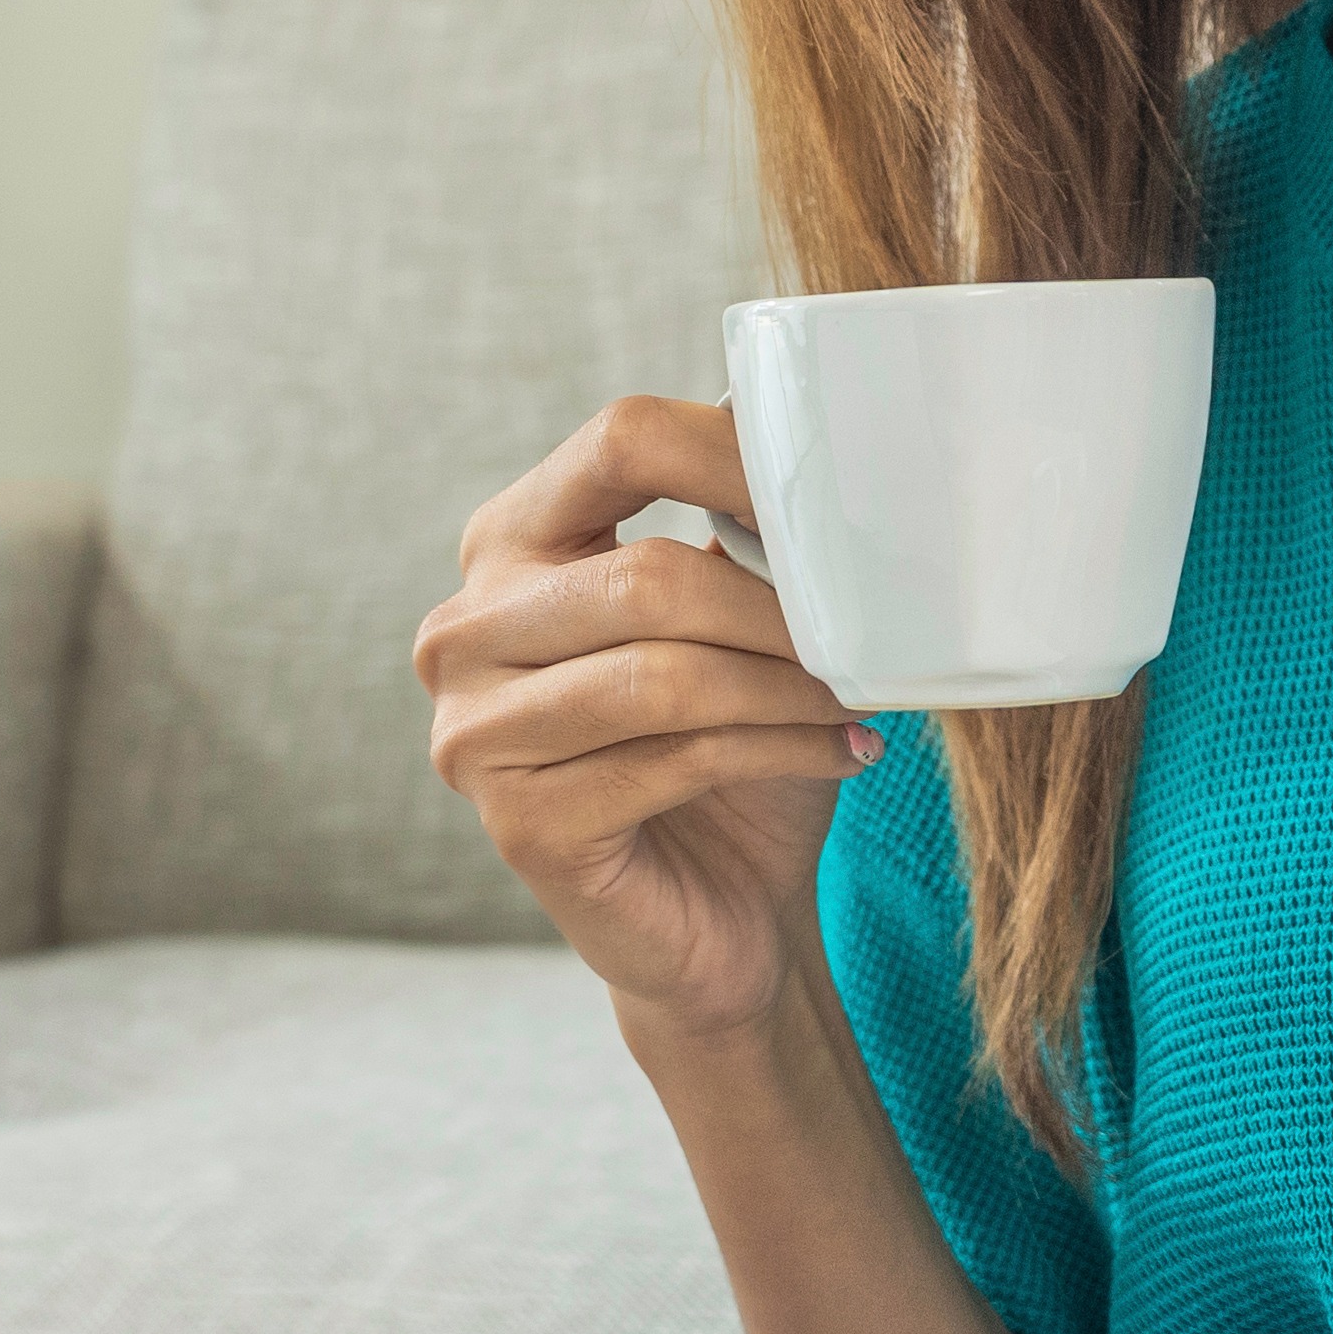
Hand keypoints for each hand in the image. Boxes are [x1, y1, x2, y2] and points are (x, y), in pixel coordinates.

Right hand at [418, 396, 888, 1048]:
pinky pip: (674, 761)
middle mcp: (463, 631)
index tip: (839, 496)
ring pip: (662, 676)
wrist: (719, 911)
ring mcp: (474, 734)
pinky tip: (845, 750)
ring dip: (785, 684)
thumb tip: (827, 423)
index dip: (738, 453)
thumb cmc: (732, 741)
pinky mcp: (520, 824)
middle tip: (869, 630)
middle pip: (643, 576)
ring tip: (859, 693)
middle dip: (776, 606)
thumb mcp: (739, 613)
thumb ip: (746, 522)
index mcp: (507, 542)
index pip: (618, 441)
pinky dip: (780, 749)